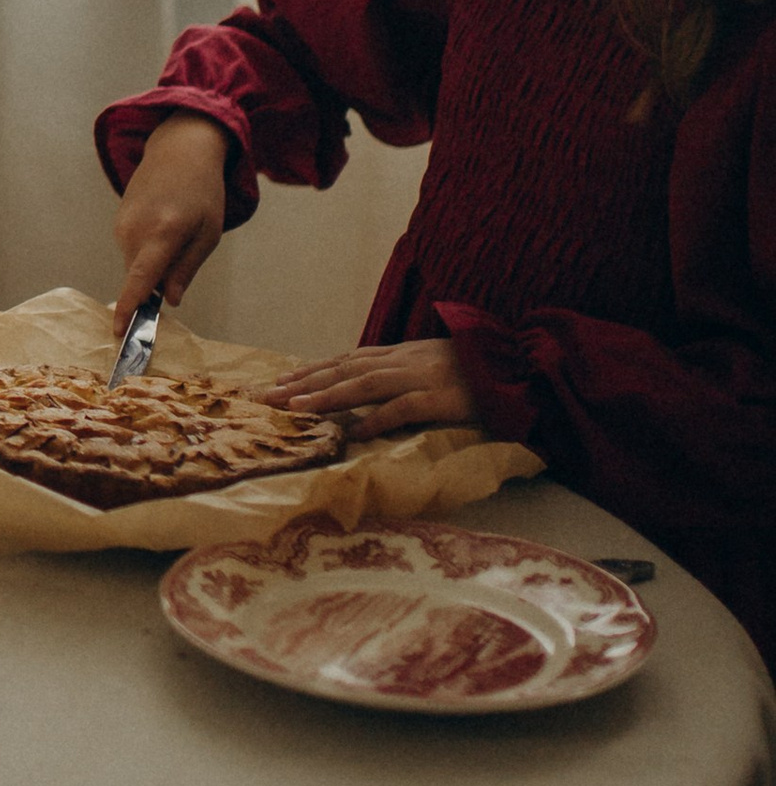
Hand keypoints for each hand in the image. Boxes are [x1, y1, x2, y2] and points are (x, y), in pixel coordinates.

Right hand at [112, 116, 232, 327]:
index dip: (129, 308)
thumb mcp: (208, 233)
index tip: (120, 333)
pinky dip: (147, 250)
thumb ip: (186, 270)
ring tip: (177, 229)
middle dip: (158, 282)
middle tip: (184, 254)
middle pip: (140, 277)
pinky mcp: (118, 221)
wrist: (179, 149)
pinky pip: (132, 250)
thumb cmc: (203, 191)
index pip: (140, 279)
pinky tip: (163, 223)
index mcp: (164, 233)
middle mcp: (136, 230)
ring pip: (135, 264)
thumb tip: (168, 300)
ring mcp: (122, 224)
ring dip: (154, 263)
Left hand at [272, 338, 476, 438]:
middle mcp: (403, 361)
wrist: (517, 364)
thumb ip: (397, 371)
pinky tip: (354, 431)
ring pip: (365, 384)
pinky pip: (404, 408)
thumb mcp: (429, 362)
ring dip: (328, 396)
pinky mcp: (441, 398)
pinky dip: (377, 418)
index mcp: (398, 354)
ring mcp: (421, 378)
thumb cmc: (473, 367)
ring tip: (297, 409)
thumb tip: (364, 386)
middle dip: (304, 383)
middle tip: (268, 396)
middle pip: (344, 370)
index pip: (344, 360)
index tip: (279, 382)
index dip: (310, 371)